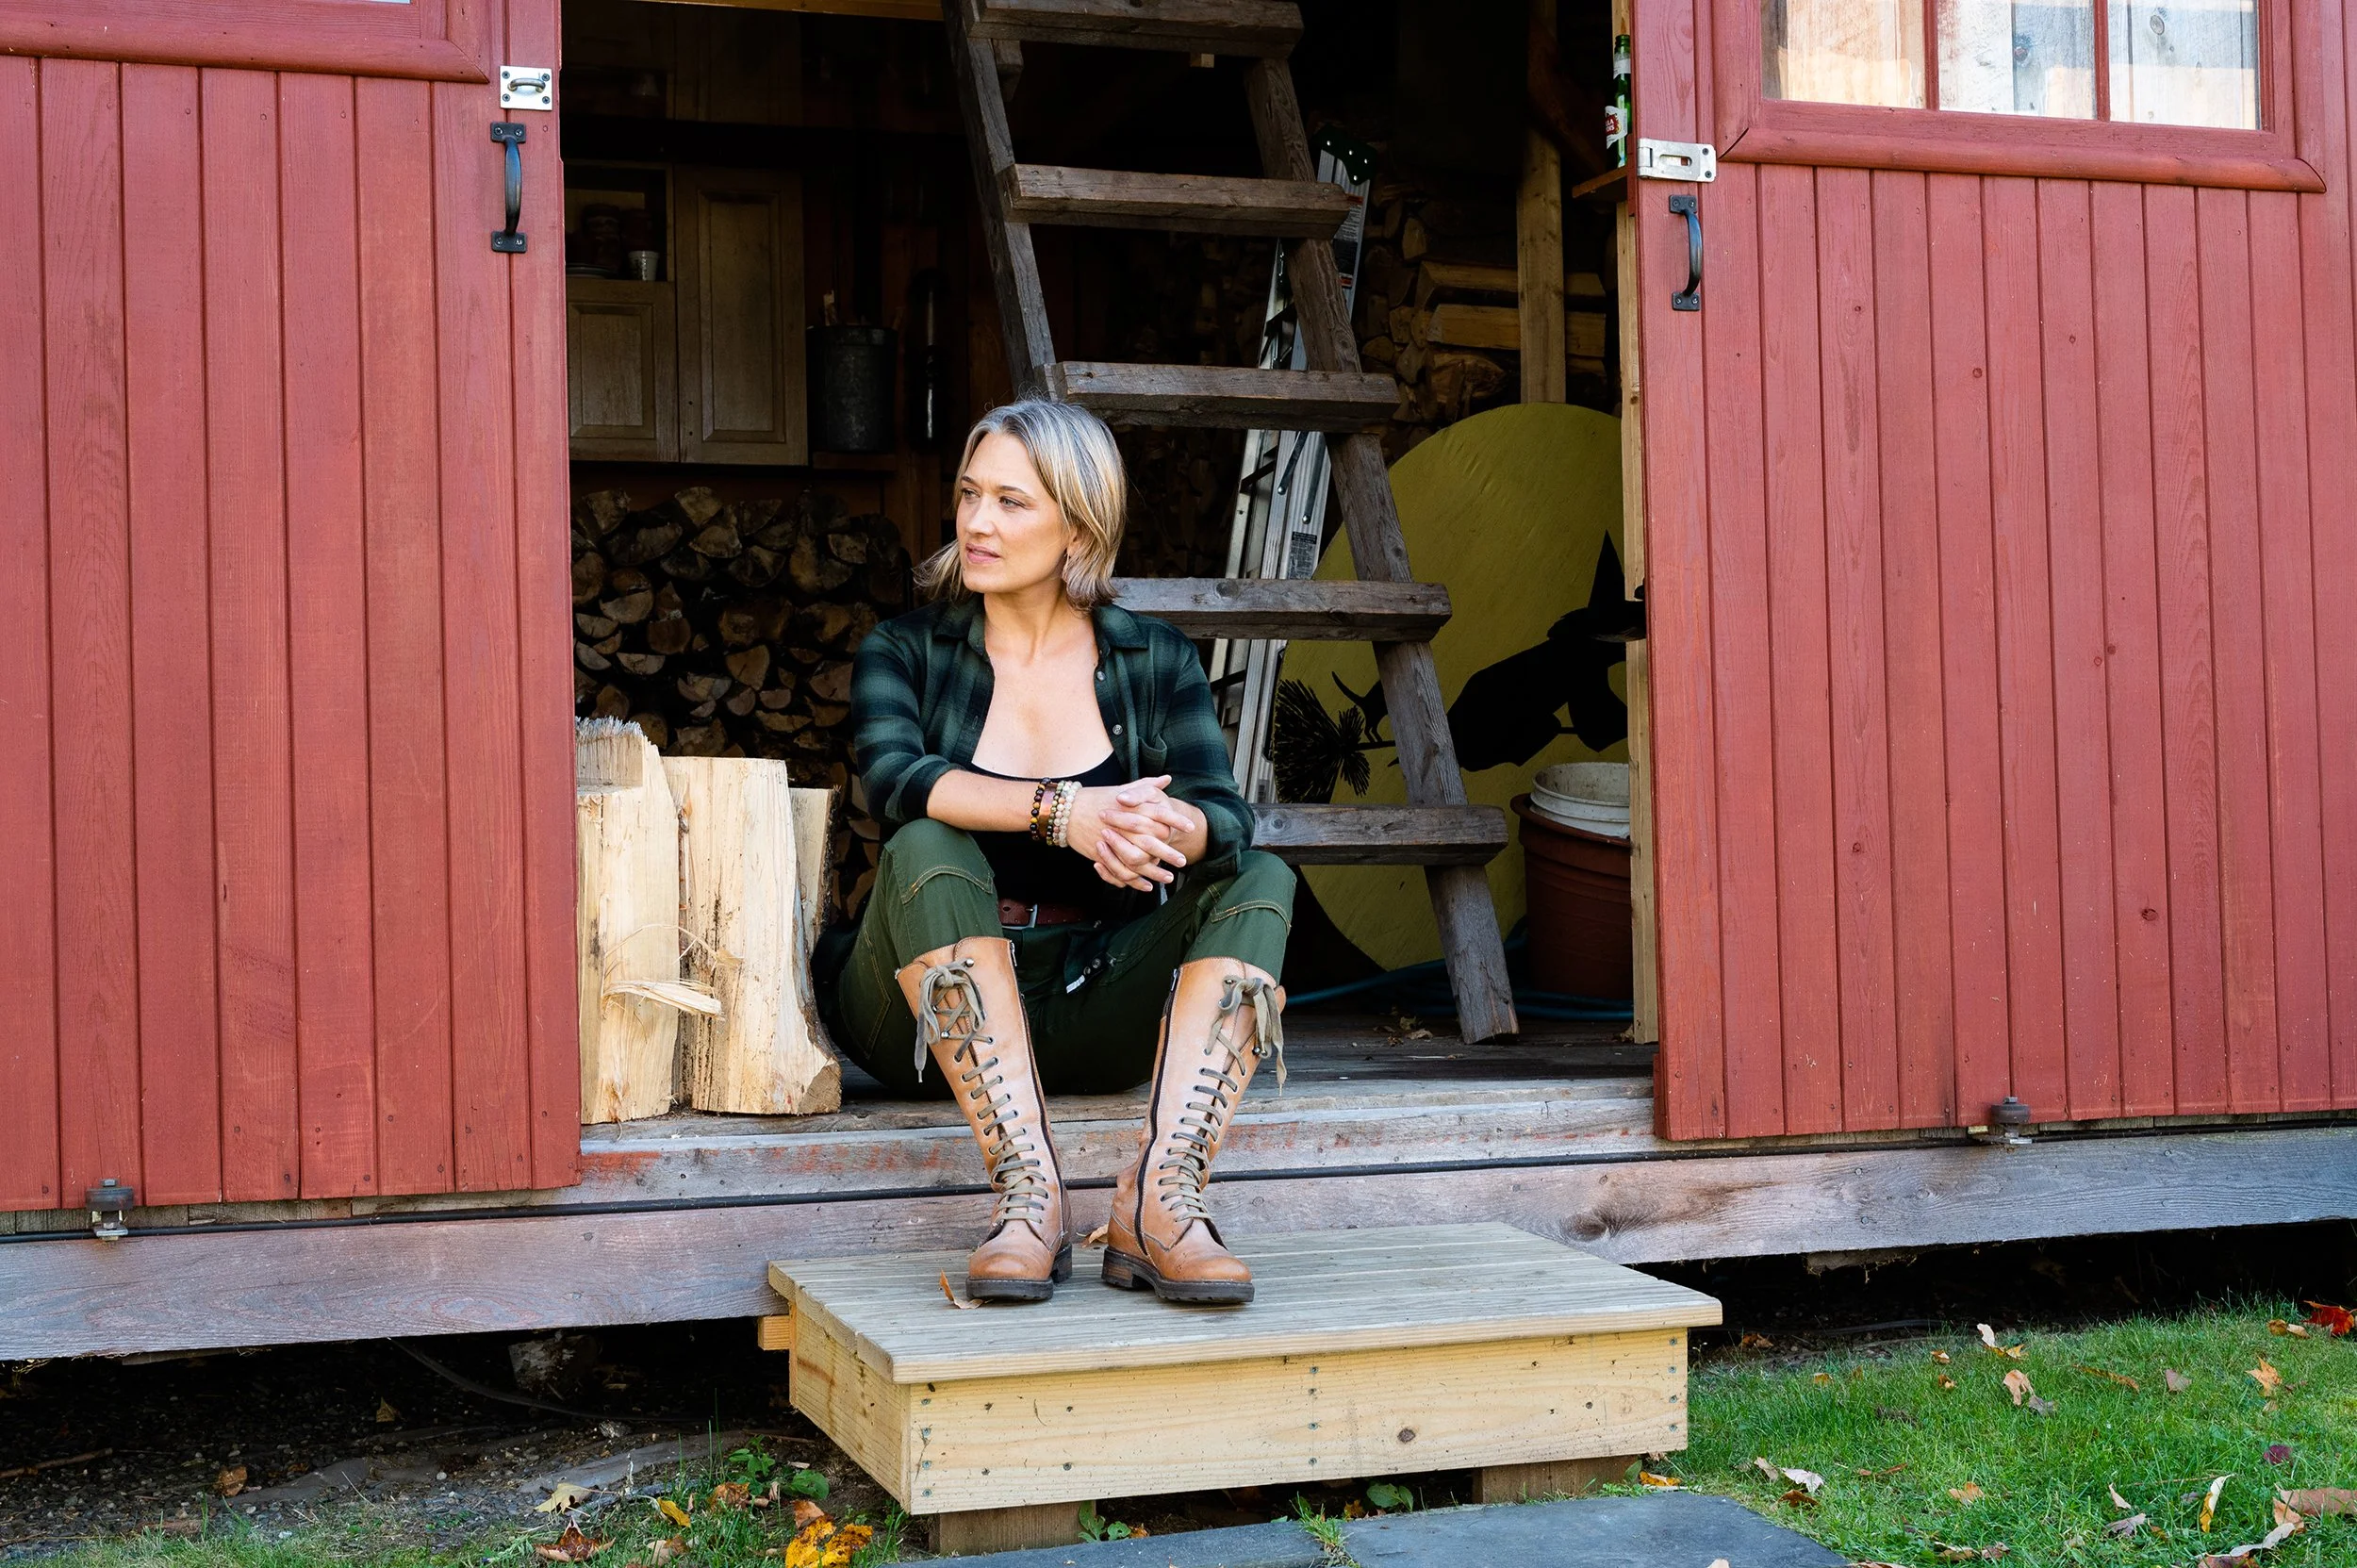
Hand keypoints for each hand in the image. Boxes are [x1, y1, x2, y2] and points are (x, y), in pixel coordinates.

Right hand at [1066, 778, 1187, 890]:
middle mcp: (1123, 825)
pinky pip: (1121, 872)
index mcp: (1131, 807)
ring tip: (1169, 878)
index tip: (1191, 827)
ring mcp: (1112, 841)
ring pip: (1138, 860)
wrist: (1068, 810)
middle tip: (1183, 860)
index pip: (1159, 813)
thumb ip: (1146, 786)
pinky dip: (1135, 881)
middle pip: (1151, 841)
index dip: (1176, 820)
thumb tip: (1167, 779)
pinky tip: (1147, 885)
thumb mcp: (1123, 789)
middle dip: (1169, 852)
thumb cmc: (1098, 798)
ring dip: (1155, 872)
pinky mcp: (1103, 855)